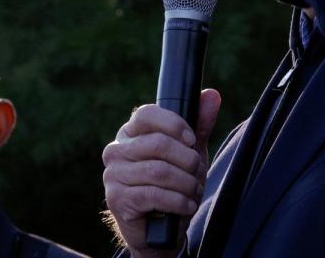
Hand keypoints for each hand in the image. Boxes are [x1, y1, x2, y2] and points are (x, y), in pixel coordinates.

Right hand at [102, 89, 220, 257]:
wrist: (160, 229)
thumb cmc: (172, 183)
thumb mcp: (188, 152)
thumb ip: (199, 124)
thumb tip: (211, 95)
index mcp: (130, 132)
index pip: (146, 114)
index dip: (173, 124)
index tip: (191, 140)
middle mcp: (116, 150)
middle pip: (158, 144)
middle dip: (187, 160)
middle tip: (197, 172)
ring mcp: (113, 175)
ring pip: (159, 171)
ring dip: (186, 184)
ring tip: (193, 191)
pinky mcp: (117, 199)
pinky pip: (154, 195)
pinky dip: (178, 201)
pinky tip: (185, 205)